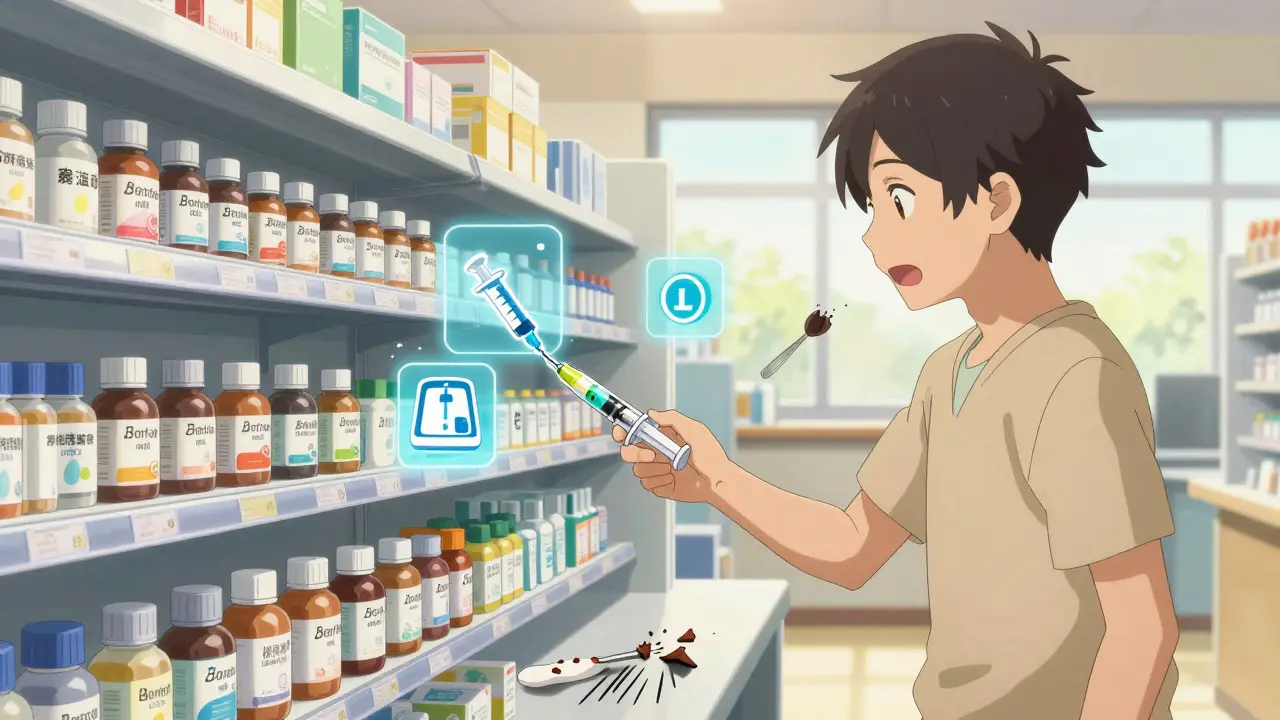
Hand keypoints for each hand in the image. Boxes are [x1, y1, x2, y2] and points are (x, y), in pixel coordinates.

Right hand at [615, 410, 730, 503]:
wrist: (717, 481)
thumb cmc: (711, 455)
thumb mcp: (694, 430)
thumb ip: (672, 419)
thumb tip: (651, 414)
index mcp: (662, 438)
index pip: (634, 432)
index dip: (623, 432)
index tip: (621, 434)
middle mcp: (656, 453)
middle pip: (628, 452)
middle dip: (636, 453)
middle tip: (653, 455)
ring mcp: (657, 470)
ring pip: (638, 469)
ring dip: (654, 469)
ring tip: (673, 469)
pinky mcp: (660, 485)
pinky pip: (647, 484)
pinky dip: (660, 482)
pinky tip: (674, 479)